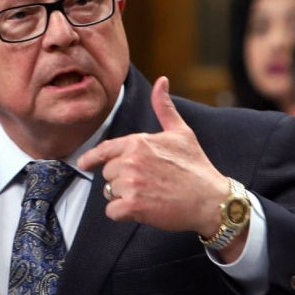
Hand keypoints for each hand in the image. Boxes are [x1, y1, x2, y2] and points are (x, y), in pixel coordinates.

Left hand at [78, 76, 228, 235]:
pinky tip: (142, 210)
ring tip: (148, 195)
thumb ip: (164, 107)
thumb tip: (162, 81)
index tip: (84, 164)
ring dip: (124, 197)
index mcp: (138, 142)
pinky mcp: (134, 206)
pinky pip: (112, 211)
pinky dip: (123, 214)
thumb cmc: (196, 166)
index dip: (91, 159)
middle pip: (108, 173)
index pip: (104, 150)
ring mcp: (132, 183)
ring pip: (110, 193)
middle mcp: (131, 161)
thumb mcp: (181, 132)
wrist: (211, 199)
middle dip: (122, 180)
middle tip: (147, 183)